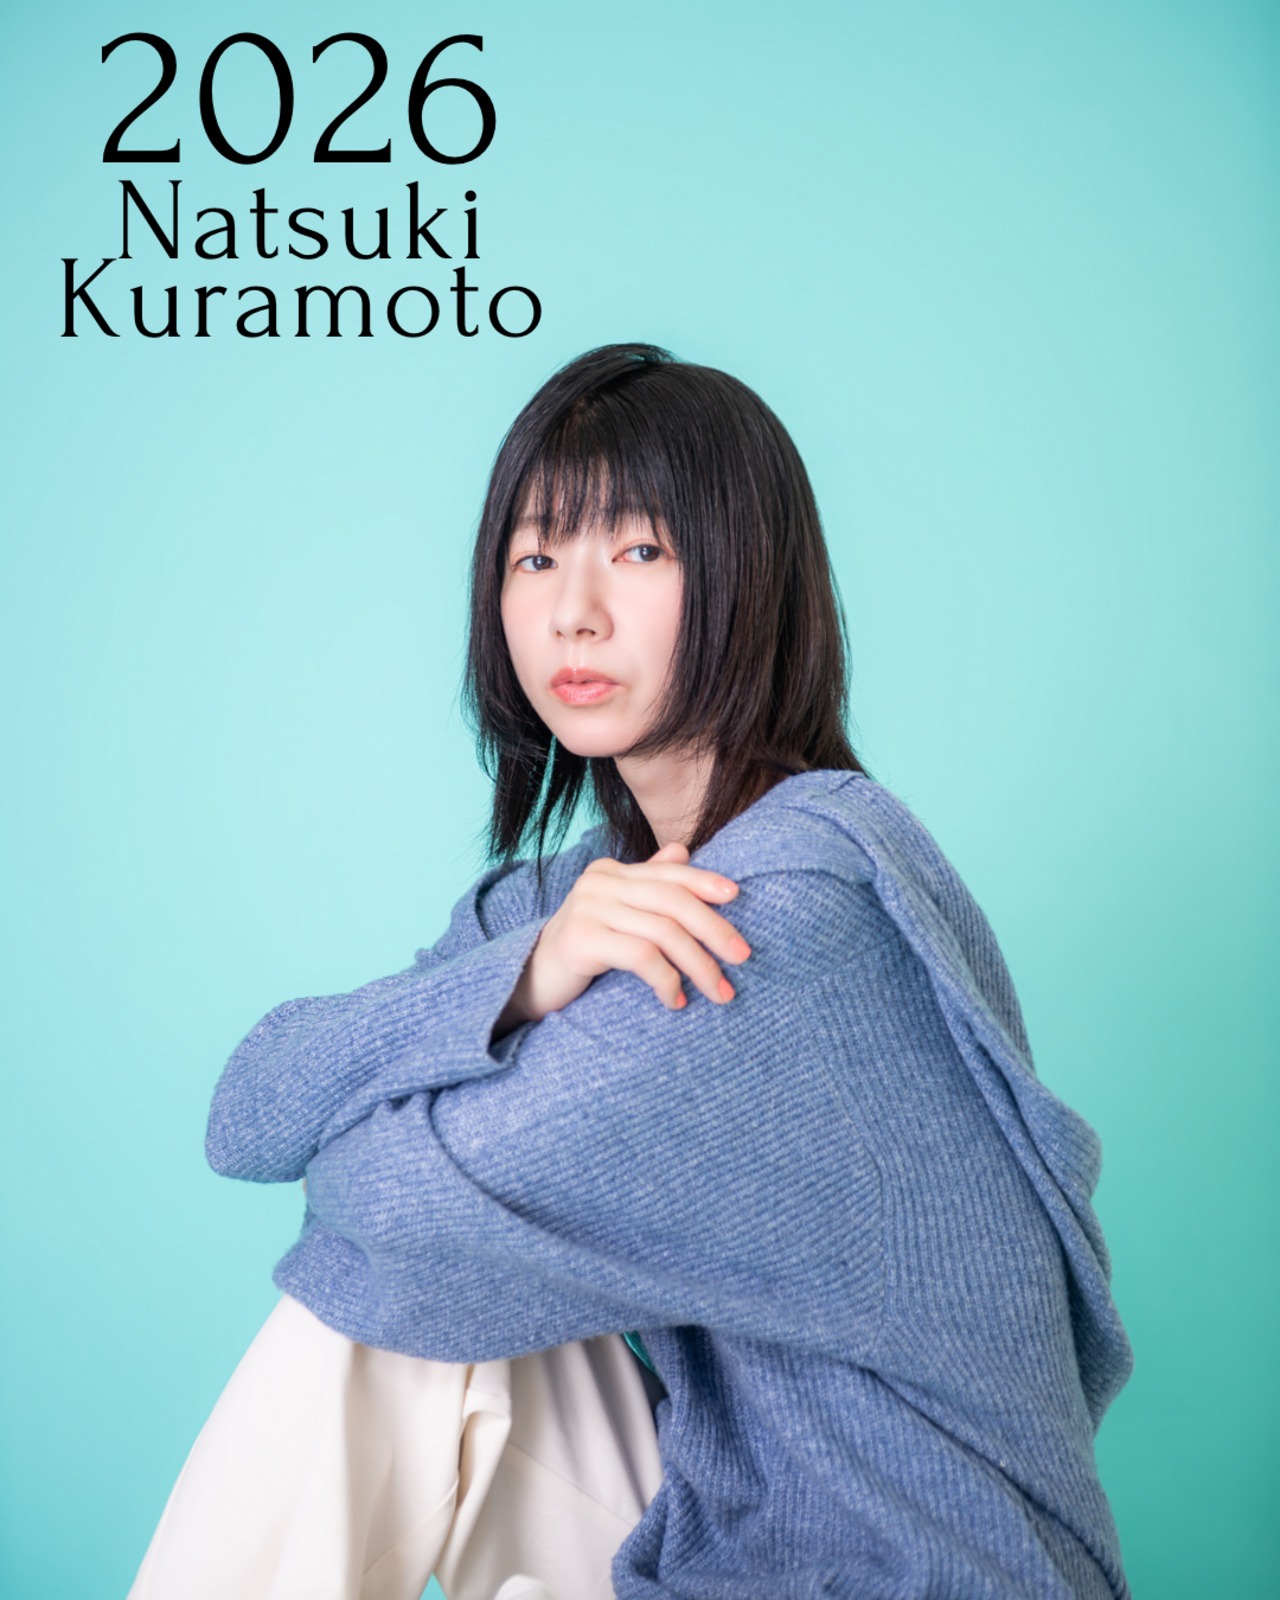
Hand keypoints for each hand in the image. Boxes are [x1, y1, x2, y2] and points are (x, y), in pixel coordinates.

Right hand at [495, 841, 749, 1033]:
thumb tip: (683, 850)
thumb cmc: (583, 949)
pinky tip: (676, 1001)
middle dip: (714, 930)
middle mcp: (599, 883)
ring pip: (663, 931)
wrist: (530, 982)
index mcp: (612, 872)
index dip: (705, 882)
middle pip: (673, 900)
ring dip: (698, 965)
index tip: (738, 898)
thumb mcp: (618, 913)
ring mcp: (587, 909)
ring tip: (718, 992)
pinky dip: (666, 980)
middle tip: (742, 958)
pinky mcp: (580, 941)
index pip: (670, 873)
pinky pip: (641, 957)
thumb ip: (647, 883)